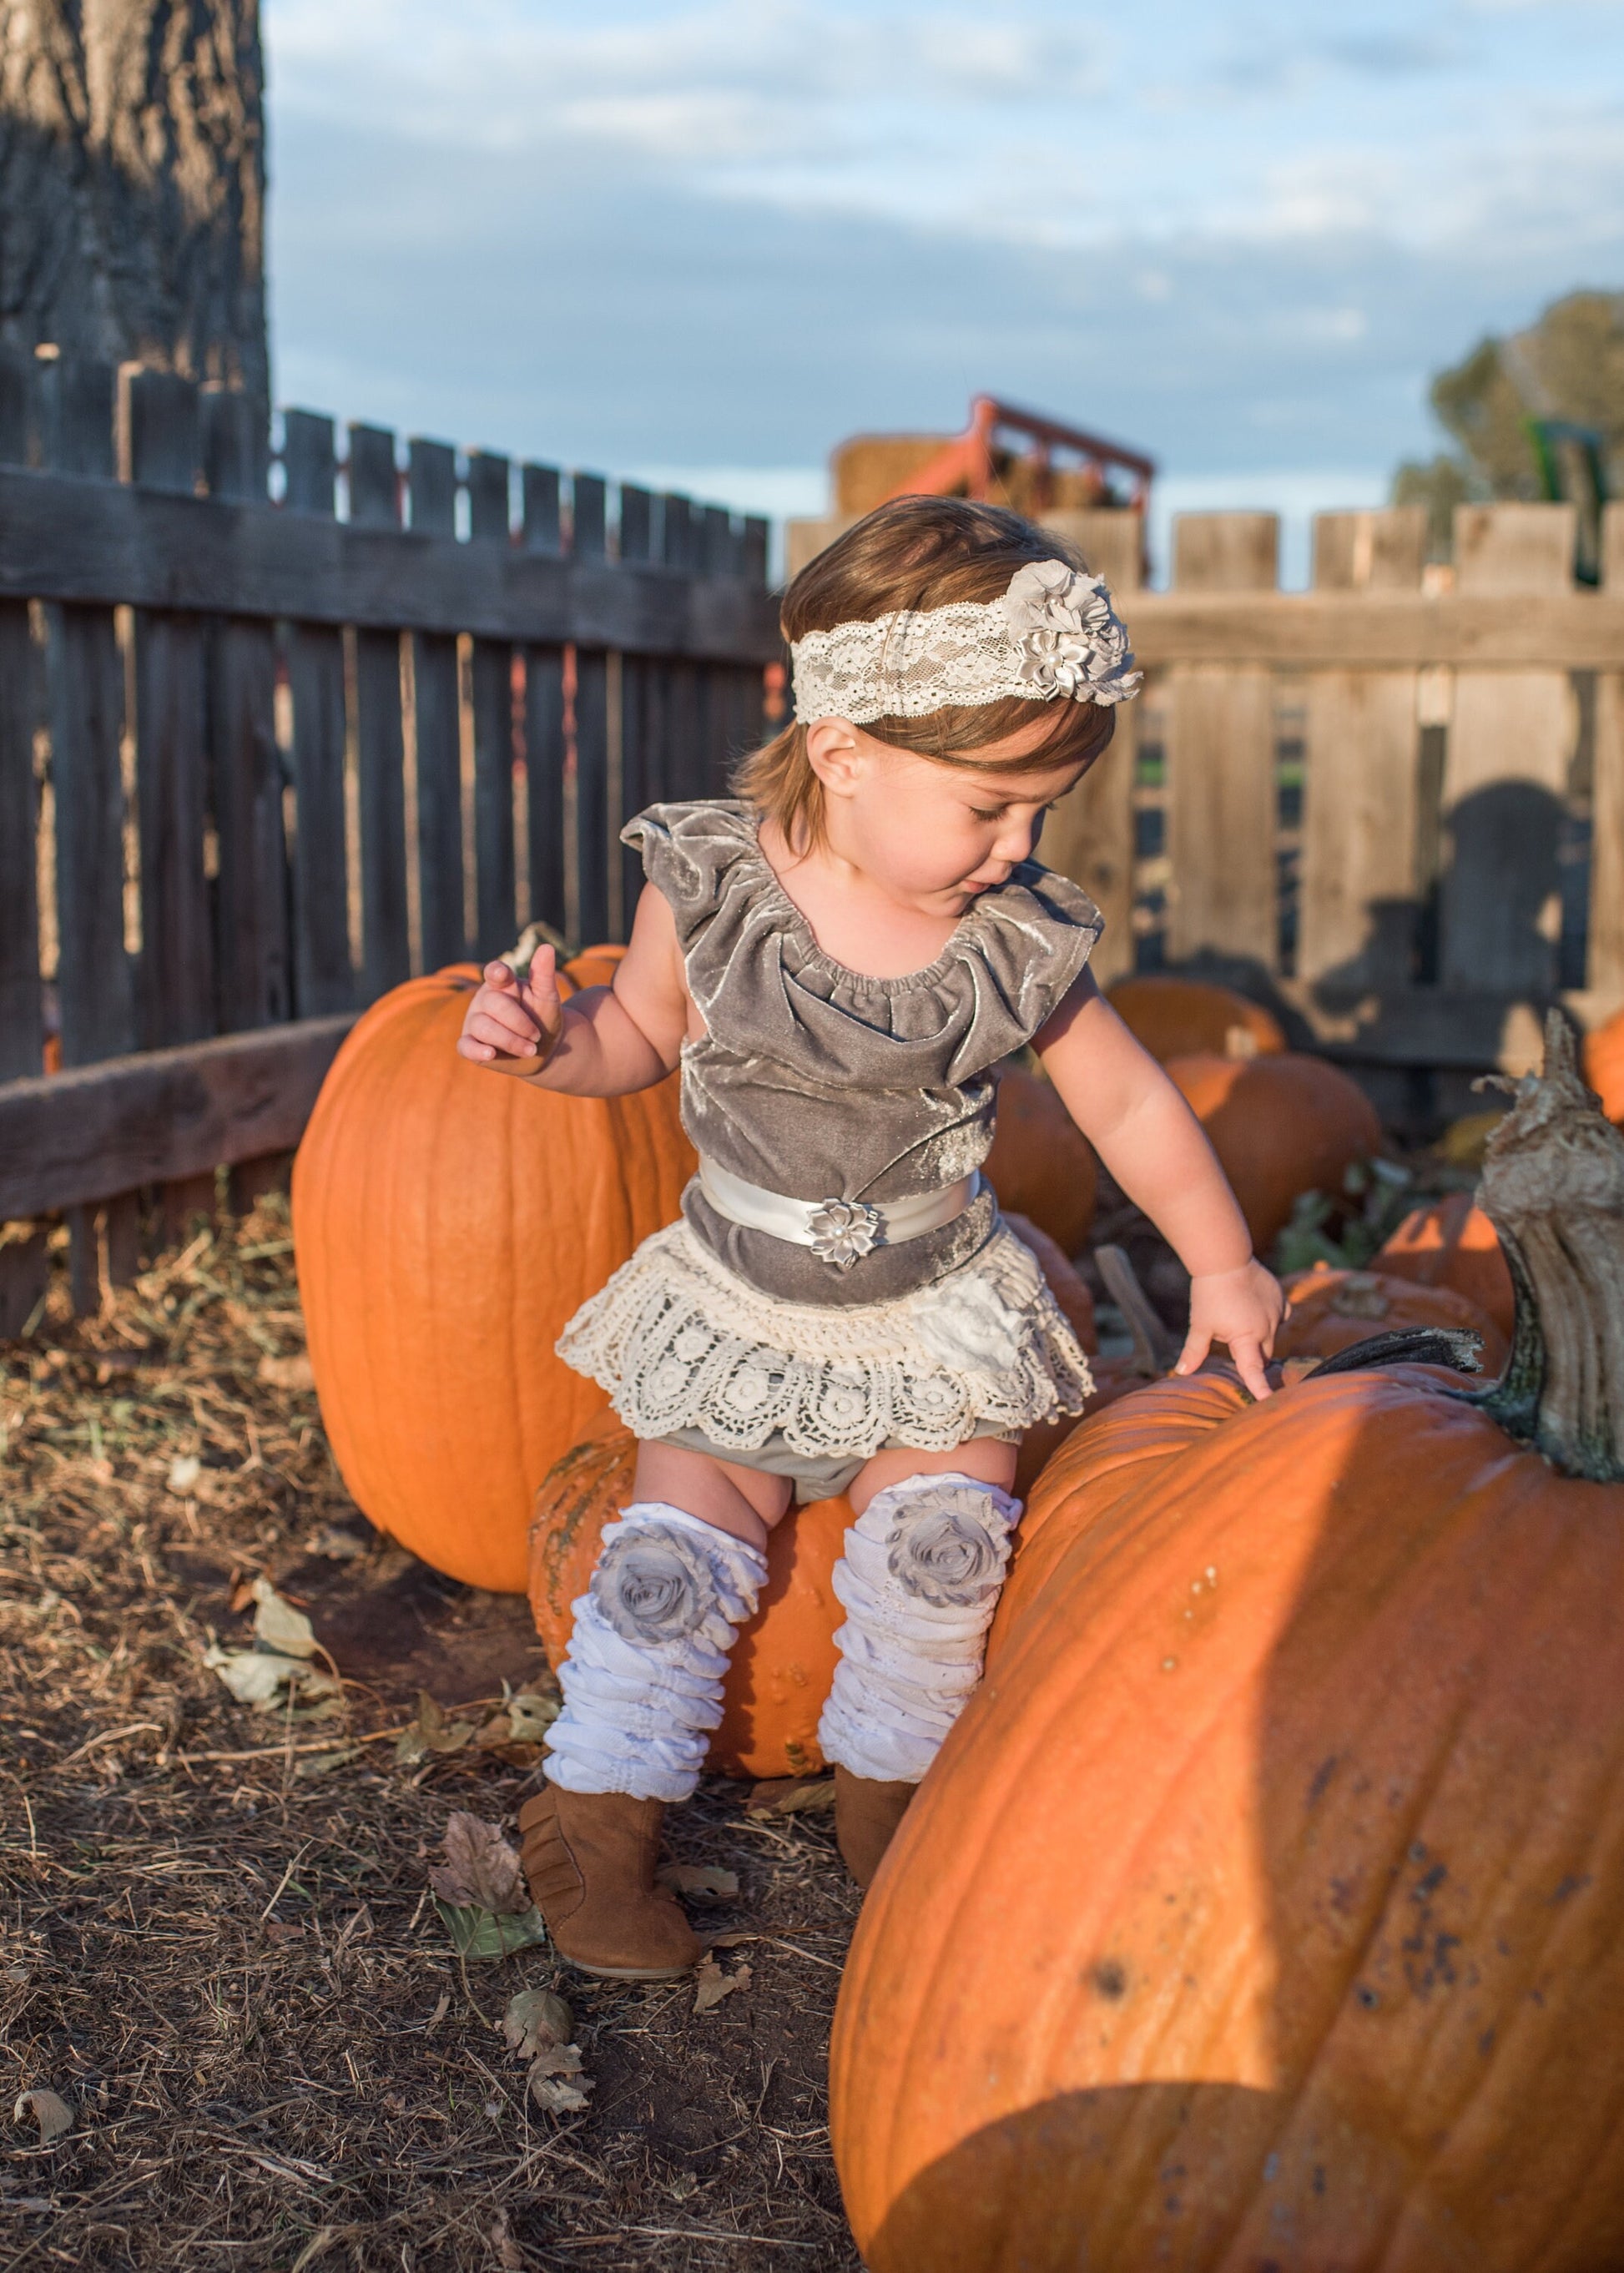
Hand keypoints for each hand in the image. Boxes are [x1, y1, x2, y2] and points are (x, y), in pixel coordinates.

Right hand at [456, 950, 563, 1070]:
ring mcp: (475, 1021)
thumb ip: (544, 974)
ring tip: (531, 1050)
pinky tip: (490, 1054)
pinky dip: (477, 1051)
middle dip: (519, 1023)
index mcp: (502, 984)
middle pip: (494, 1005)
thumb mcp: (547, 997)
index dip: (497, 973)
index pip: (494, 973)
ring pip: (483, 1027)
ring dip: (510, 1041)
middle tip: (537, 1035)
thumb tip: (546, 947)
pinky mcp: (469, 1044)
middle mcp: (485, 1000)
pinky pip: (465, 1046)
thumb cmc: (543, 1018)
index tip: (504, 976)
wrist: (544, 1050)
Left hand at [1176, 1259, 1287, 1400]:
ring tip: (1240, 1320)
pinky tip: (1257, 1310)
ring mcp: (1277, 1312)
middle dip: (1252, 1357)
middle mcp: (1267, 1328)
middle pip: (1263, 1355)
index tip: (1267, 1401)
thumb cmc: (1209, 1294)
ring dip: (1260, 1337)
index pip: (1253, 1370)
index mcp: (1246, 1338)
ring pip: (1272, 1335)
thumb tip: (1180, 1372)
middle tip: (1234, 1348)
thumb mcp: (1199, 1325)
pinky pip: (1281, 1315)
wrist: (1224, 1259)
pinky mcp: (1281, 1298)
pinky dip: (1271, 1319)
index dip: (1260, 1388)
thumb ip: (1193, 1351)